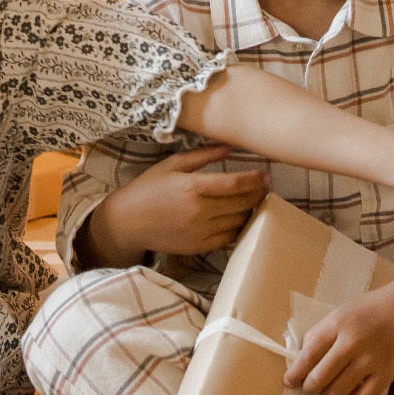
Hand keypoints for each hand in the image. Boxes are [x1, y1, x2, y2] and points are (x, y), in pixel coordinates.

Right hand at [84, 146, 269, 264]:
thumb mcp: (172, 165)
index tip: (266, 175)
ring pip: (238, 221)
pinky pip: (228, 238)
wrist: (127, 223)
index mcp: (192, 187)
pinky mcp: (198, 247)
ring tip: (255, 200)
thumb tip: (229, 147)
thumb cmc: (148, 189)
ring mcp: (199, 232)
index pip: (235, 184)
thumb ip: (202, 155)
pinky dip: (238, 228)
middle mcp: (198, 211)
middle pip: (241, 203)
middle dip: (258, 194)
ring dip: (251, 210)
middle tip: (266, 186)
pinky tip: (240, 218)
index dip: (255, 180)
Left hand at [287, 289, 393, 394]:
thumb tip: (302, 359)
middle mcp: (353, 344)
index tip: (289, 382)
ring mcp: (371, 361)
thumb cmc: (373, 308)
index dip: (295, 373)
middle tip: (309, 387)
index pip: (308, 355)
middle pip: (319, 378)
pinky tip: (349, 393)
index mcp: (338, 325)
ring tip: (330, 389)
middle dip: (309, 387)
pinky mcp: (387, 375)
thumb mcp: (342, 312)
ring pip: (337, 392)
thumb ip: (322, 333)